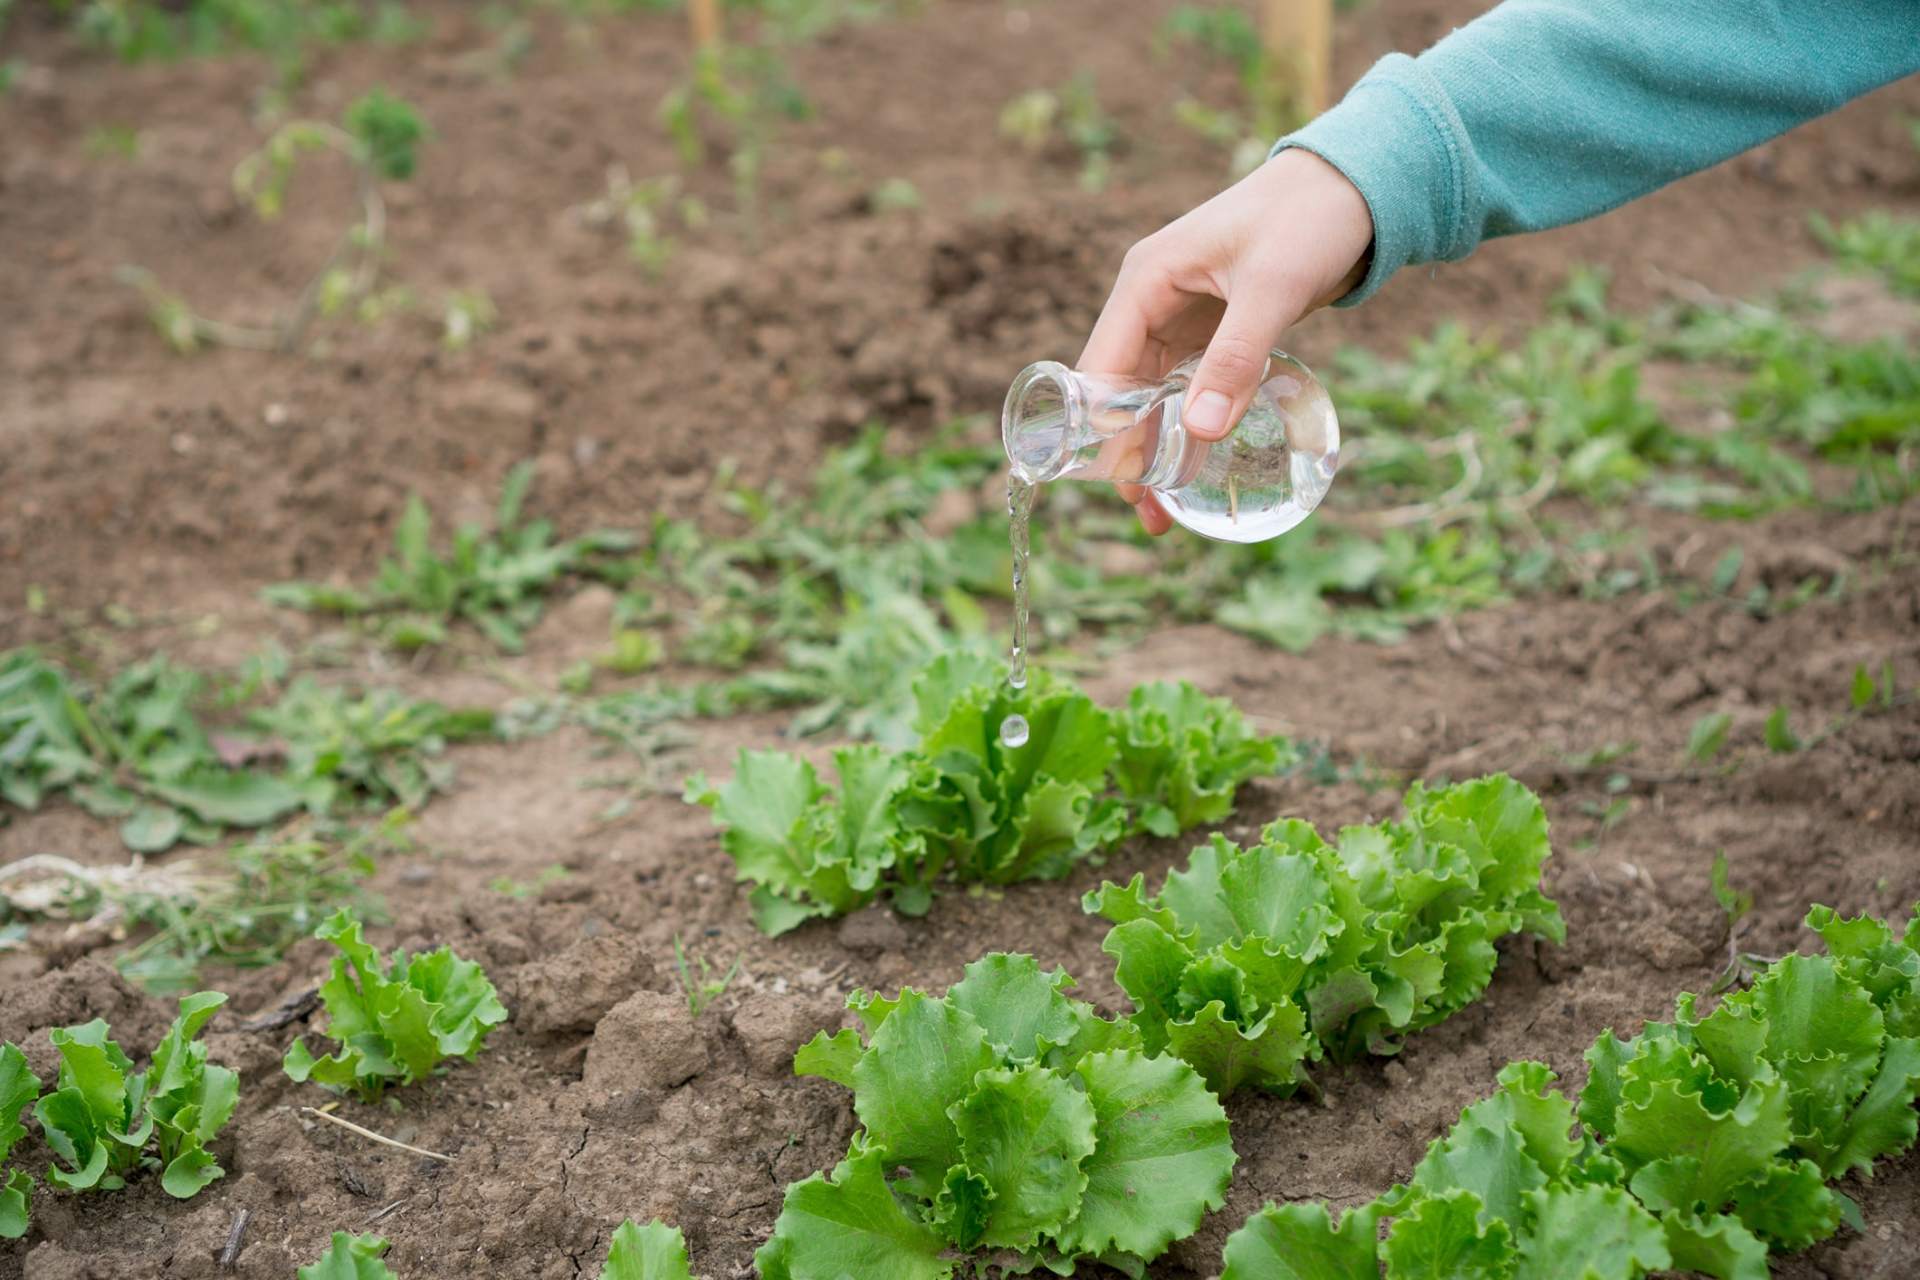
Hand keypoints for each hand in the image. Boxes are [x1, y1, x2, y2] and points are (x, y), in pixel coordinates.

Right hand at [1078, 148, 1373, 533]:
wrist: (1357, 186)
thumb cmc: (1309, 219)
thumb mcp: (1272, 289)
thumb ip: (1235, 358)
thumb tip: (1200, 431)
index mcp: (1145, 281)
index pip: (1102, 368)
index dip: (1106, 429)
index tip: (1124, 483)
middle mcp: (1151, 300)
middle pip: (1121, 390)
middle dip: (1130, 452)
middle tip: (1148, 513)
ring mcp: (1180, 316)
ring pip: (1153, 395)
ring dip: (1158, 446)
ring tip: (1167, 508)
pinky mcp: (1213, 330)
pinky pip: (1189, 388)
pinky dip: (1191, 426)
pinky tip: (1200, 464)